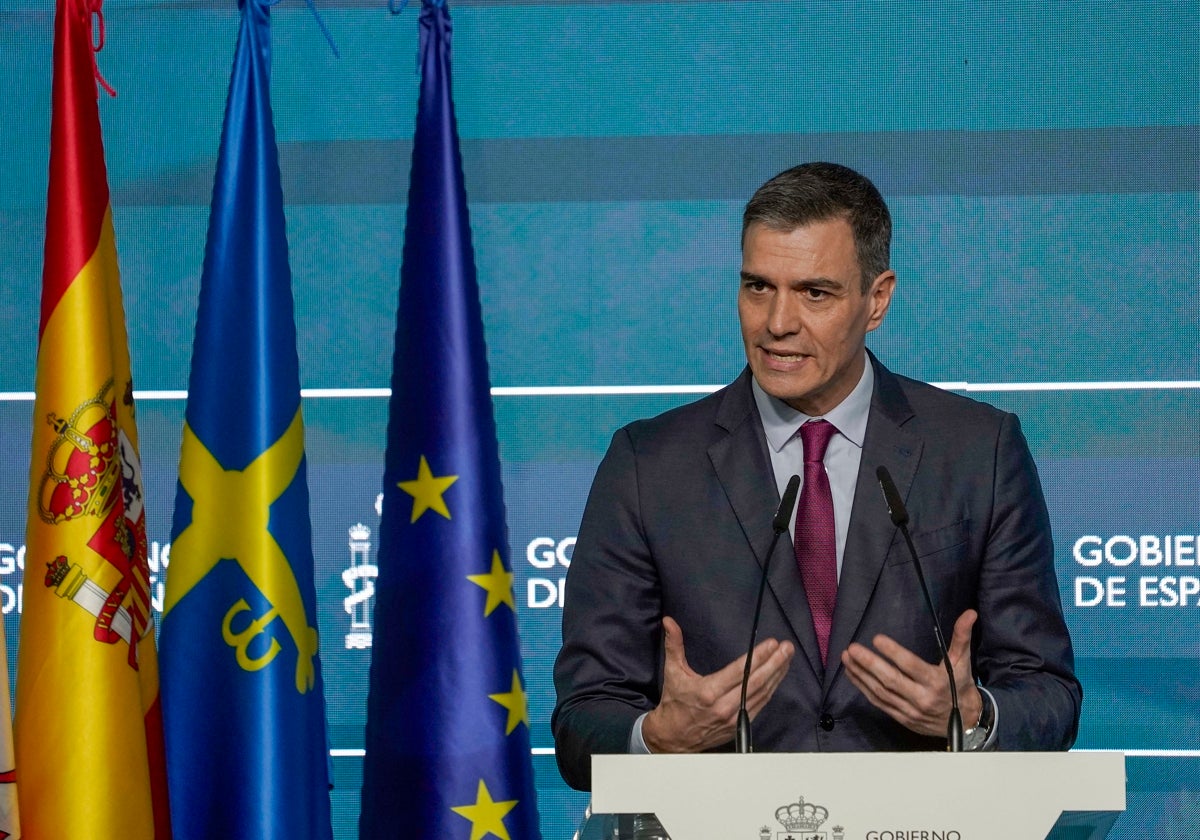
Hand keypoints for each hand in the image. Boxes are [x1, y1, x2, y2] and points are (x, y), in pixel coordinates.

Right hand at [641, 616, 794, 752]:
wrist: (673, 738)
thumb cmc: (674, 703)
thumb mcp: (672, 672)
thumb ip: (674, 645)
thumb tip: (669, 621)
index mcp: (708, 691)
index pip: (740, 671)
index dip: (758, 657)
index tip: (772, 643)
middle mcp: (724, 706)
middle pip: (756, 682)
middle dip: (775, 663)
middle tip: (787, 647)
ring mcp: (734, 718)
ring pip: (762, 694)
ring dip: (777, 675)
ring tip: (787, 658)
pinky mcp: (739, 726)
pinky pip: (760, 705)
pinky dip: (771, 690)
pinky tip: (778, 677)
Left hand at [840, 609, 981, 738]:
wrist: (966, 721)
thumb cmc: (960, 685)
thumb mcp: (963, 661)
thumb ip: (961, 637)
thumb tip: (970, 613)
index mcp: (936, 681)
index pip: (911, 666)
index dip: (894, 653)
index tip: (877, 639)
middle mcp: (922, 698)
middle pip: (891, 680)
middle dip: (869, 664)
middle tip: (852, 648)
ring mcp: (910, 710)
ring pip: (881, 692)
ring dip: (861, 674)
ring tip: (846, 657)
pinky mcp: (901, 718)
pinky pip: (879, 702)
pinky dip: (863, 688)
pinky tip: (852, 673)